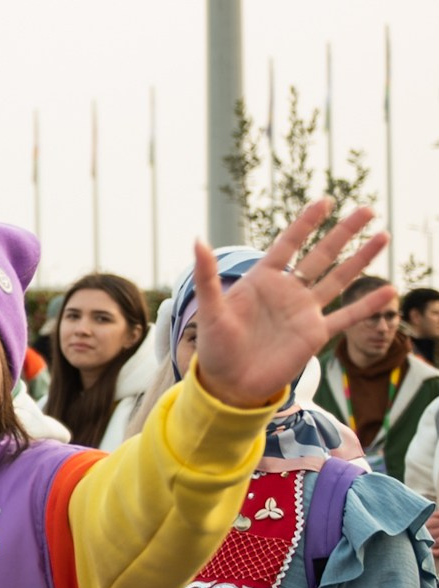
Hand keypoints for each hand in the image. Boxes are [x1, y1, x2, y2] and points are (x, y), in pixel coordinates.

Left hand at [192, 200, 391, 409]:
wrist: (229, 385)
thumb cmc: (214, 347)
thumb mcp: (211, 310)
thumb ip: (207, 276)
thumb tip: (197, 241)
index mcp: (262, 280)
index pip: (289, 244)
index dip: (306, 223)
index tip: (325, 202)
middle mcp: (287, 291)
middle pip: (321, 255)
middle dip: (343, 233)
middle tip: (367, 209)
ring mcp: (304, 311)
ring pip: (339, 279)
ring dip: (361, 259)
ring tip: (383, 236)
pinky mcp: (315, 334)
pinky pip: (346, 316)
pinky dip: (367, 306)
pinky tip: (388, 291)